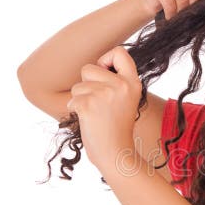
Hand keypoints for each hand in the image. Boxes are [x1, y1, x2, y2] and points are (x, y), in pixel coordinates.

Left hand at [66, 46, 141, 172]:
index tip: (105, 73)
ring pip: (78, 85)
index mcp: (132, 83)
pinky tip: (89, 121)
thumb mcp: (126, 99)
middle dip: (87, 84)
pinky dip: (76, 111)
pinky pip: (72, 100)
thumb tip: (96, 64)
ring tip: (95, 114)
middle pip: (89, 68)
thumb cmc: (116, 126)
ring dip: (81, 99)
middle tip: (99, 103)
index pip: (119, 52)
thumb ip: (116, 80)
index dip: (106, 59)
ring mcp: (104, 95)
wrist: (115, 152)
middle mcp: (121, 86)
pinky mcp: (88, 106)